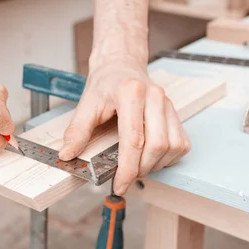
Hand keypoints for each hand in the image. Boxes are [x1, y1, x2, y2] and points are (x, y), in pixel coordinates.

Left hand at [59, 56, 190, 194]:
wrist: (121, 64)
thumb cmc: (105, 84)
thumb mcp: (86, 104)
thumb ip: (77, 131)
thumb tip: (67, 154)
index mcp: (130, 93)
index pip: (133, 139)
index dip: (127, 168)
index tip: (119, 185)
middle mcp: (154, 96)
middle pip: (157, 145)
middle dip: (140, 168)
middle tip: (125, 175)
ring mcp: (168, 104)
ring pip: (172, 146)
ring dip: (155, 164)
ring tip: (137, 165)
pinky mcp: (176, 112)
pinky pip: (181, 143)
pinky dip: (168, 157)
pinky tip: (152, 157)